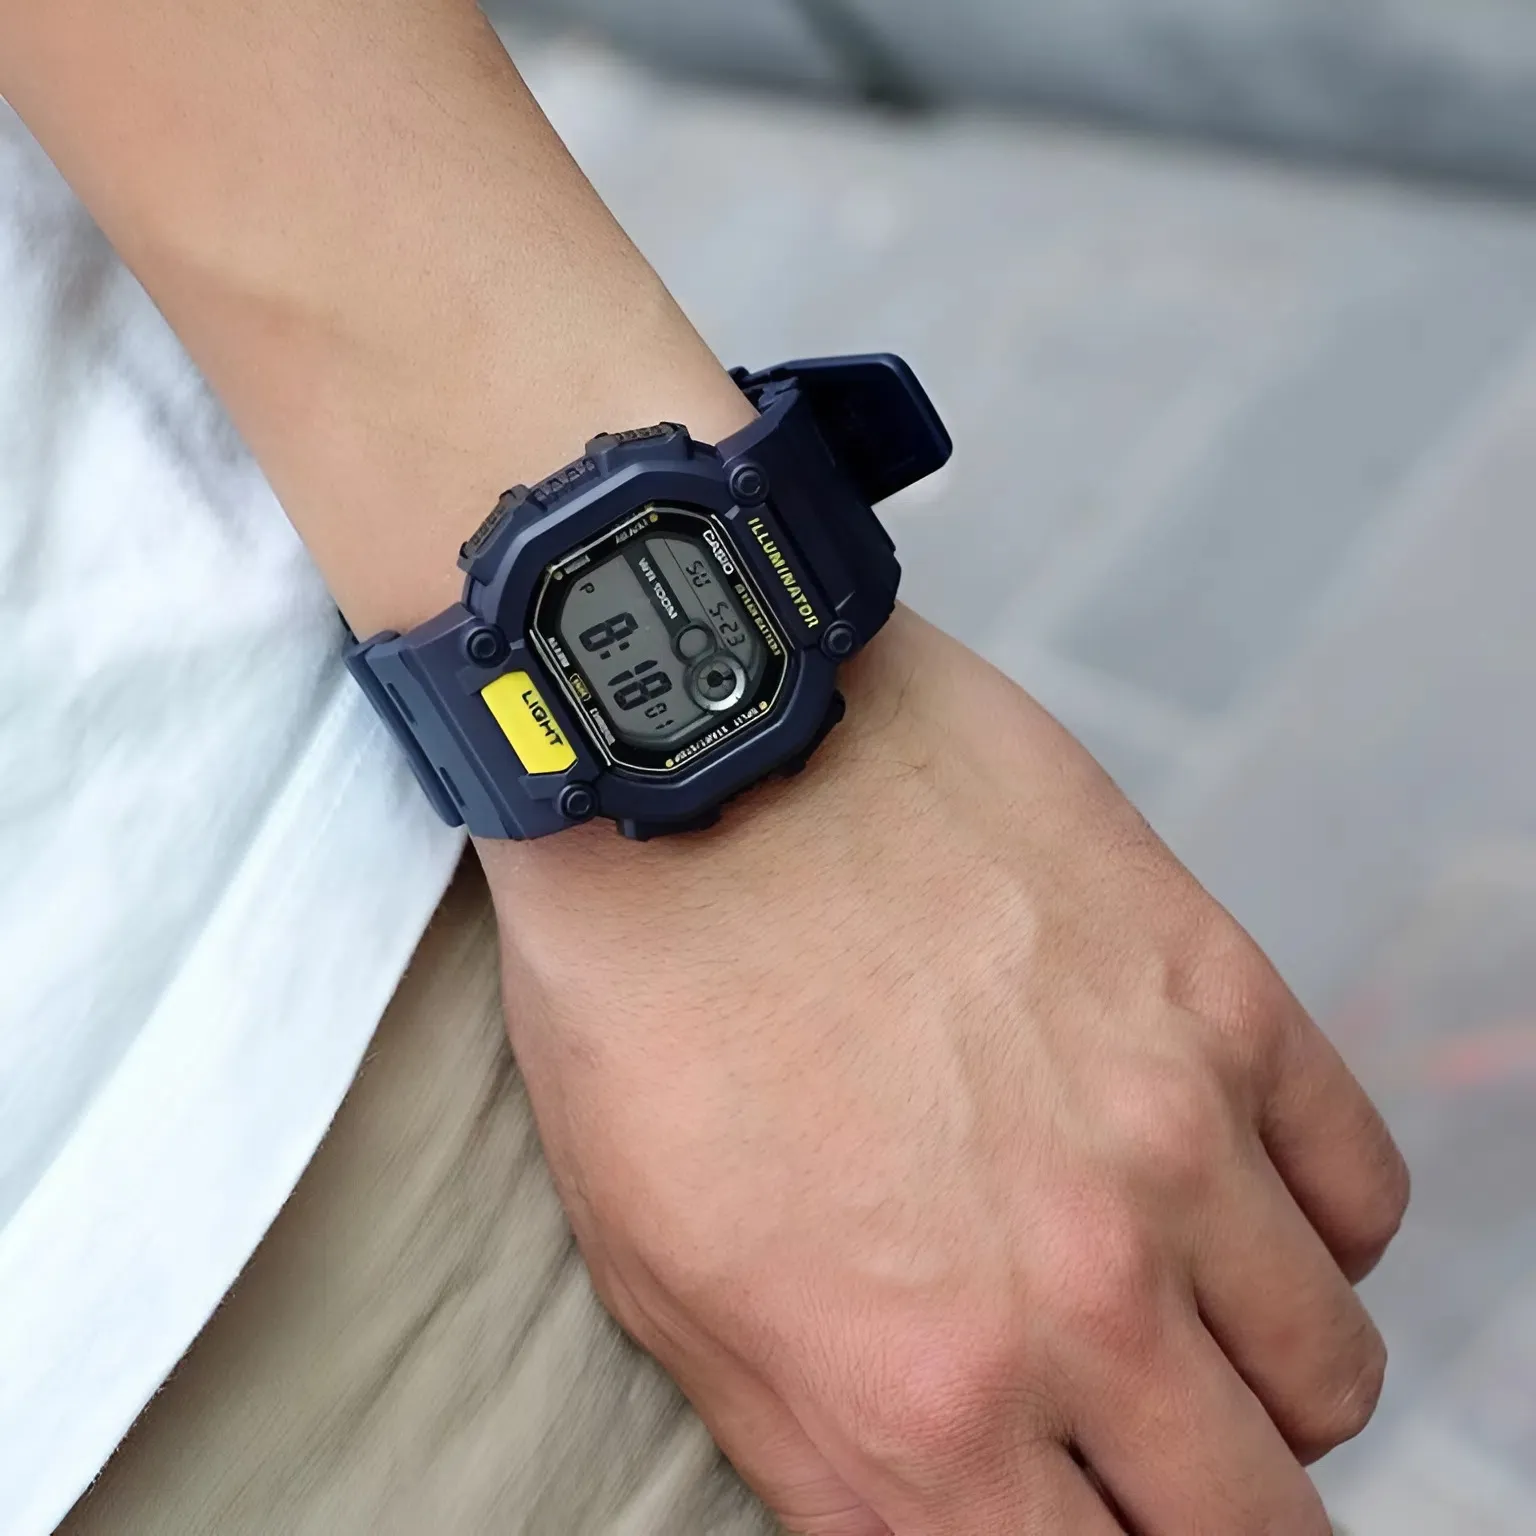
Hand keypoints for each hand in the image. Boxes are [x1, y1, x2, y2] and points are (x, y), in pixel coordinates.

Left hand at [481, 606, 1407, 1534]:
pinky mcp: (1222, 998)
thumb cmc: (649, 1000)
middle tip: (1154, 1463)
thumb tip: (931, 1534)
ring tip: (1183, 1318)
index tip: (1086, 1521)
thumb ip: (815, 1451)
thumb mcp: (662, 1274)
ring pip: (1326, 1377)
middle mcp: (1075, 1292)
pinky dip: (1315, 1231)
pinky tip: (1230, 1194)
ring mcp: (1171, 1137)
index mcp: (916, 1389)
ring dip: (1266, 1386)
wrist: (704, 759)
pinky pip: (1360, 1194)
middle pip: (1250, 1528)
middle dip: (1207, 1521)